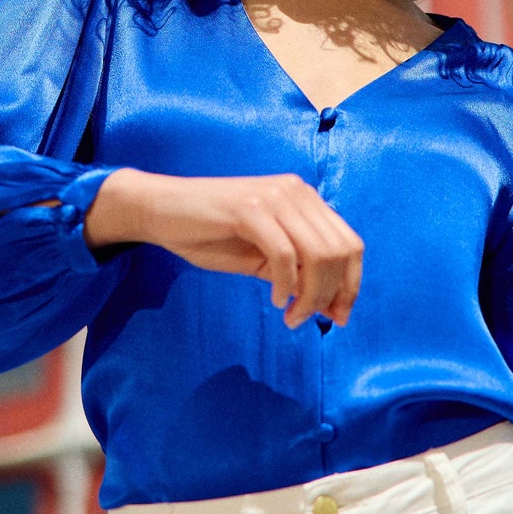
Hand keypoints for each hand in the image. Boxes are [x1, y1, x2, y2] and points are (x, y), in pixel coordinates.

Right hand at [85, 169, 363, 329]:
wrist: (161, 210)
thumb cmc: (210, 234)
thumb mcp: (262, 258)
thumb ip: (297, 273)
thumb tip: (332, 306)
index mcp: (305, 199)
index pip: (350, 243)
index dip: (351, 284)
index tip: (338, 317)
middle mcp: (297, 192)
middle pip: (339, 251)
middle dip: (332, 294)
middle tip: (308, 321)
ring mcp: (275, 197)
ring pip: (317, 254)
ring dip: (310, 295)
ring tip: (291, 317)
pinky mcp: (250, 208)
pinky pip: (284, 254)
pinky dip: (285, 284)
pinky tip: (275, 300)